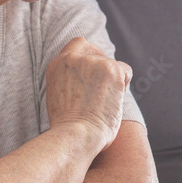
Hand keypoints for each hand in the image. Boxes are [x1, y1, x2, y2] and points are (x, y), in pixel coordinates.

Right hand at [46, 37, 132, 152]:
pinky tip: (114, 101)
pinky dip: (124, 85)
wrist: (75, 137)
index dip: (90, 54)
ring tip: (105, 104)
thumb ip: (70, 82)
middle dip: (104, 66)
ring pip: (112, 65)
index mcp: (56, 66)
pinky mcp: (111, 69)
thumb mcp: (60, 98)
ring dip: (113, 82)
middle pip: (96, 52)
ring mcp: (92, 62)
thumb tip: (90, 81)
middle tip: (107, 86)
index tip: (95, 66)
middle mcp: (72, 59)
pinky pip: (125, 71)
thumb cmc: (68, 130)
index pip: (77, 45)